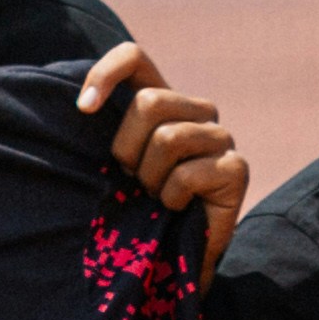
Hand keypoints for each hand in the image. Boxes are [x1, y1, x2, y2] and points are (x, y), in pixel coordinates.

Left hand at [81, 41, 245, 271]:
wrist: (169, 261)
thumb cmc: (136, 210)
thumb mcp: (112, 164)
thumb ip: (103, 129)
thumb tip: (82, 105)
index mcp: (163, 100)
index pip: (135, 58)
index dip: (106, 73)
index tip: (84, 109)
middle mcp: (196, 111)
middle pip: (149, 101)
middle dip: (128, 148)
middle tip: (133, 180)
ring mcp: (220, 138)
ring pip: (169, 137)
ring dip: (150, 178)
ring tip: (155, 197)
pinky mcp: (236, 169)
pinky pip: (188, 174)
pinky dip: (172, 198)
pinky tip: (178, 210)